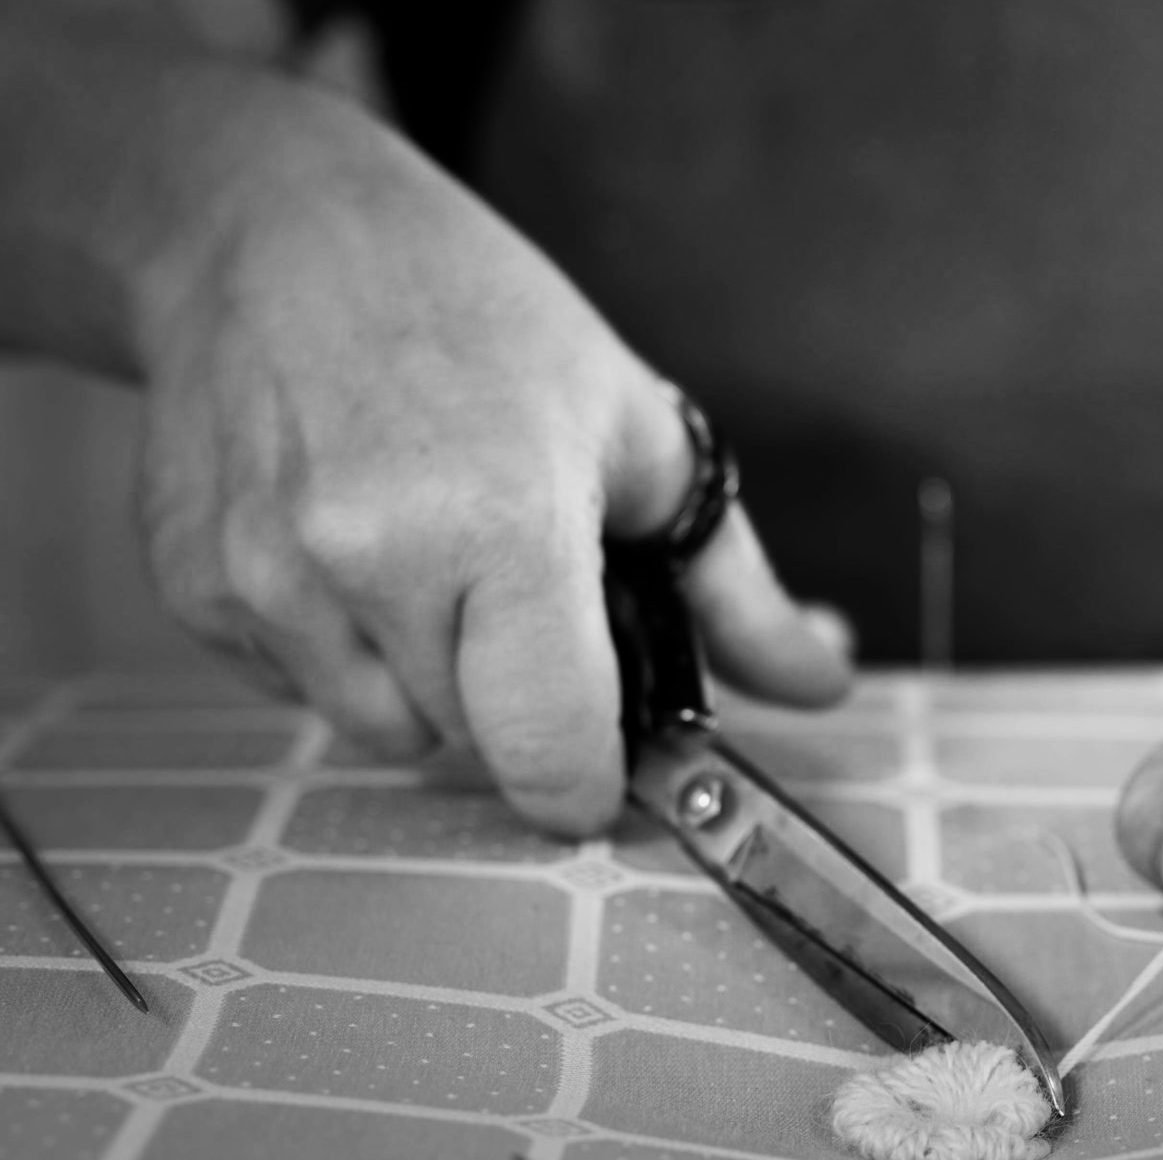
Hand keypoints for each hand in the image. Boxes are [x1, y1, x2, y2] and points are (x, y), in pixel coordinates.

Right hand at [138, 118, 849, 833]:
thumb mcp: (637, 435)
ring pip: (385, 732)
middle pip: (475, 748)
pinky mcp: (195, 590)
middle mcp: (369, 566)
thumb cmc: (477, 318)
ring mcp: (266, 582)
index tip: (600, 762)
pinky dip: (339, 647)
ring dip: (425, 679)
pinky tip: (346, 540)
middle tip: (512, 581)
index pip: (550, 753)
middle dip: (513, 696)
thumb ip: (736, 590)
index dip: (588, 782)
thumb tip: (825, 683)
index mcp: (501, 527)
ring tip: (428, 551)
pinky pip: (298, 689)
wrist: (271, 231)